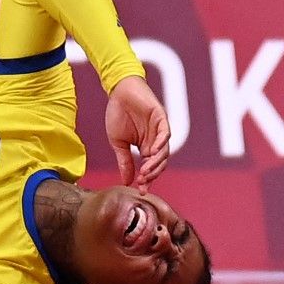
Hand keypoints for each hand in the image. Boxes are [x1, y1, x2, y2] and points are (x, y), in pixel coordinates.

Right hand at [105, 75, 169, 193]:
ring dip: (156, 163)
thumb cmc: (118, 114)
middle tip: (143, 182)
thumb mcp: (118, 143)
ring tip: (145, 171)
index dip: (147, 179)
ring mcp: (159, 130)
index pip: (150, 167)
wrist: (118, 92)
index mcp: (146, 147)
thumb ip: (124, 161)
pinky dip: (160, 144)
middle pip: (160, 162)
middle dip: (152, 174)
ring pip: (164, 151)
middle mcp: (155, 141)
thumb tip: (126, 181)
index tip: (141, 190)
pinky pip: (165, 134)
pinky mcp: (161, 118)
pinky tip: (152, 152)